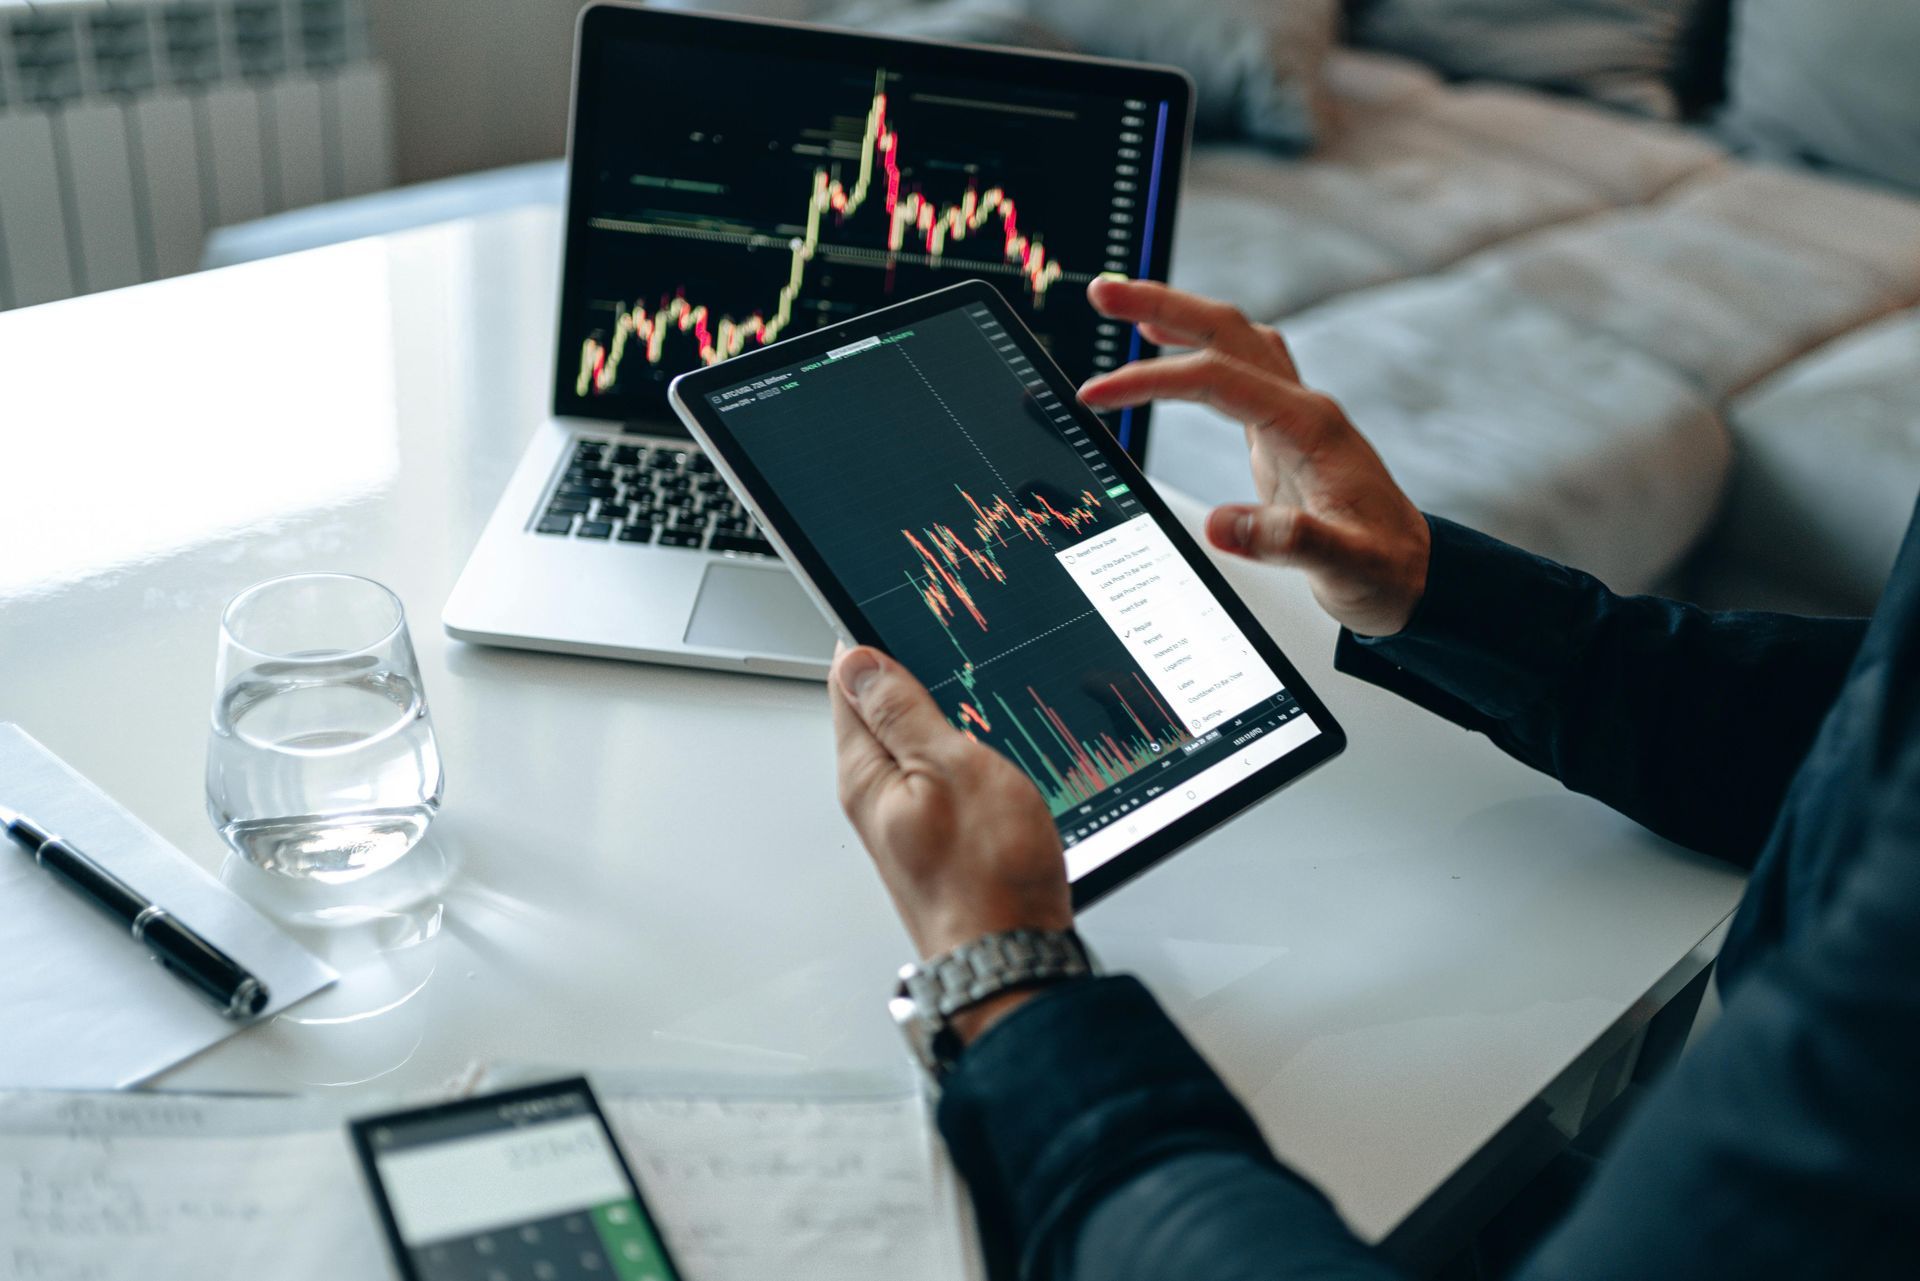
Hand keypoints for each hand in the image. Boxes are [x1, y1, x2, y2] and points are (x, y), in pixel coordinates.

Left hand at [830, 645, 1071, 1039]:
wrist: (1013, 957)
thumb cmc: (987, 878)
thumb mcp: (951, 770)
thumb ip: (903, 713)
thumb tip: (860, 660)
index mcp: (865, 771)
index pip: (847, 680)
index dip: (870, 637)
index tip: (898, 605)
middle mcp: (875, 794)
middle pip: (877, 707)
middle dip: (906, 669)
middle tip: (945, 636)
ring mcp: (905, 815)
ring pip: (912, 738)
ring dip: (936, 707)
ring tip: (968, 679)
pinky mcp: (936, 834)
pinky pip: (937, 770)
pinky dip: (956, 745)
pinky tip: (983, 740)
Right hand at [1080, 278, 1430, 636]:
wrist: (1415, 574)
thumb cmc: (1385, 569)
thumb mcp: (1347, 567)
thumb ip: (1289, 542)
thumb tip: (1221, 525)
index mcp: (1310, 427)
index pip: (1217, 379)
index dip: (1153, 381)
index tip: (1099, 394)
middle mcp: (1302, 407)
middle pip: (1227, 330)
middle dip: (1162, 305)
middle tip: (1104, 294)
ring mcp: (1293, 415)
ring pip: (1233, 339)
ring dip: (1179, 316)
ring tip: (1125, 307)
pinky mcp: (1283, 432)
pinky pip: (1237, 368)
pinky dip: (1197, 347)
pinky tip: (1169, 348)